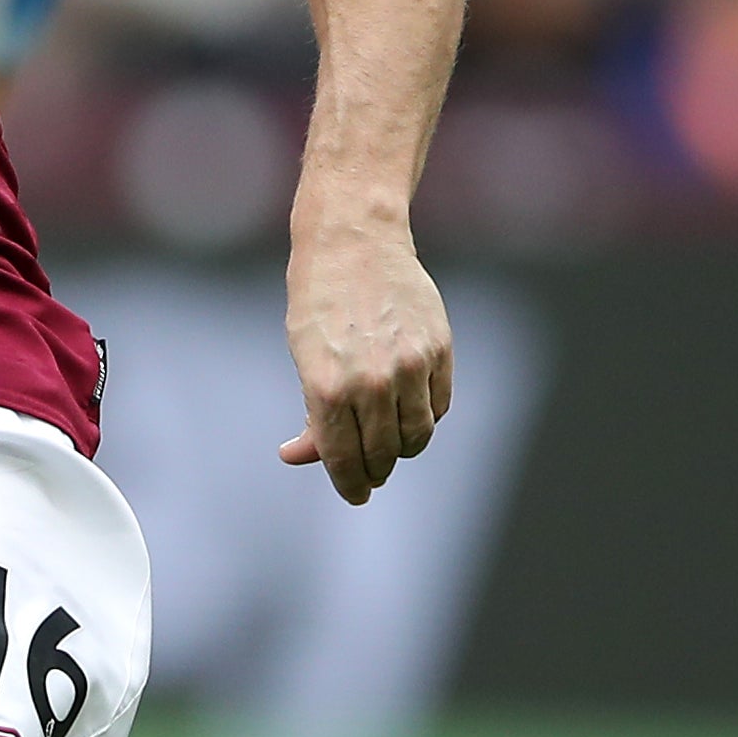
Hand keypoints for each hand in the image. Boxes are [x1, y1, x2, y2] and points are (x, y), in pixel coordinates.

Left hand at [278, 216, 452, 504]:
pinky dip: (426, 416)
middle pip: (384, 455)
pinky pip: (439, 405)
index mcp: (329, 388)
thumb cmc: (319, 301)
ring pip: (417, 436)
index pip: (345, 460)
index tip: (356, 494)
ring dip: (403, 448)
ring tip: (389, 442)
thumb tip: (298, 455)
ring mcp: (410, 365)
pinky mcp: (439, 350)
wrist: (354, 242)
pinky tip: (408, 408)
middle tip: (370, 473)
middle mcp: (373, 381)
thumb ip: (312, 413)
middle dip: (375, 470)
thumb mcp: (303, 357)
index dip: (350, 485)